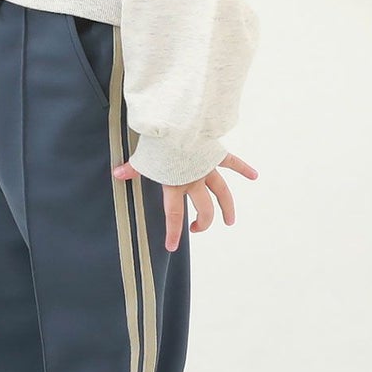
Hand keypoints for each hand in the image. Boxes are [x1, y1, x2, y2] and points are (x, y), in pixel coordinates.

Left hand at [112, 153, 258, 251]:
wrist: (180, 124)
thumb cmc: (160, 143)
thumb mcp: (144, 158)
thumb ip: (132, 168)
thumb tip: (116, 173)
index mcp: (175, 185)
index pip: (174, 216)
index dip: (174, 233)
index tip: (172, 247)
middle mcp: (194, 181)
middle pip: (204, 209)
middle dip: (202, 223)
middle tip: (196, 229)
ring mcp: (208, 169)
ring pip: (222, 194)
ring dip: (227, 208)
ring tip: (230, 221)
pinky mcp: (217, 154)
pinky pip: (233, 163)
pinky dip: (244, 169)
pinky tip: (254, 175)